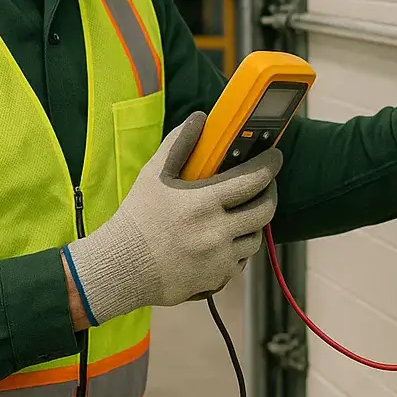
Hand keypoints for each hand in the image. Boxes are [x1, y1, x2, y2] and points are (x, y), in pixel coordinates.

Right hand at [63, 113, 281, 325]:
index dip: (270, 165)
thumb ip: (179, 143)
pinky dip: (239, 247)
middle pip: (264, 210)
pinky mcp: (217, 279)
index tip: (275, 156)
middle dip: (270, 192)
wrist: (120, 268)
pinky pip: (241, 261)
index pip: (253, 180)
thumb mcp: (154, 174)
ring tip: (243, 210)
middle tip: (265, 183)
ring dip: (254, 222)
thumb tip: (201, 118)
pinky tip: (226, 237)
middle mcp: (218, 232)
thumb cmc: (137, 217)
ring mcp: (220, 259)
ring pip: (256, 238)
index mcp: (205, 202)